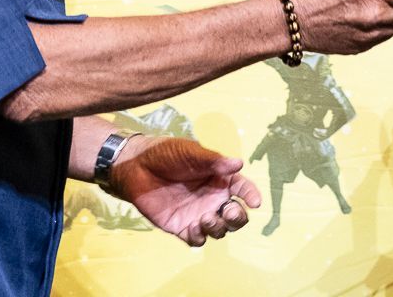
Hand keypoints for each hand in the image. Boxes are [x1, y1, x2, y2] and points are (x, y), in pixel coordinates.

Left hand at [108, 136, 261, 246]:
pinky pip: (197, 239)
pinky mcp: (181, 227)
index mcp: (220, 179)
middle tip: (229, 212)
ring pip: (219, 230)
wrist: (137, 167)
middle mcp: (212, 199)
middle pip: (235, 216)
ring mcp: (197, 214)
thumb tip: (239, 163)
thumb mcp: (191, 153)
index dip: (251, 195)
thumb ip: (214, 161)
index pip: (242, 189)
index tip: (255, 202)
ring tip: (205, 218)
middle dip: (237, 218)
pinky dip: (199, 237)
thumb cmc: (166, 154)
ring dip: (218, 227)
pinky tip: (193, 228)